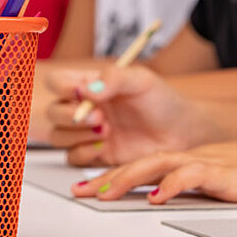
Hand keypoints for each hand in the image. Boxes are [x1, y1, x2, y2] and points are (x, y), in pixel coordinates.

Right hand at [44, 65, 219, 165]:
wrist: (184, 134)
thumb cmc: (162, 101)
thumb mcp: (141, 80)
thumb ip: (113, 78)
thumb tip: (87, 90)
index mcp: (88, 85)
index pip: (56, 82)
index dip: (62, 88)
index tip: (81, 93)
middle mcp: (82, 108)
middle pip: (53, 112)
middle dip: (71, 116)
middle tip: (100, 118)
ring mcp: (87, 134)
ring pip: (58, 136)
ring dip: (76, 135)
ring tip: (106, 132)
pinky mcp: (96, 156)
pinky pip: (73, 158)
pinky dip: (85, 153)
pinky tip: (105, 147)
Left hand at [72, 140, 236, 203]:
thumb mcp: (199, 178)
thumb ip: (173, 182)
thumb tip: (147, 195)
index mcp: (174, 160)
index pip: (133, 167)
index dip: (106, 178)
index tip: (82, 190)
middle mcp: (181, 158)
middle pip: (137, 163)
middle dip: (108, 178)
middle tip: (84, 192)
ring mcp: (199, 162)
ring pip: (157, 164)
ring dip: (130, 177)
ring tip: (109, 192)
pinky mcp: (219, 172)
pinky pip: (192, 175)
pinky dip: (173, 183)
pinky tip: (158, 195)